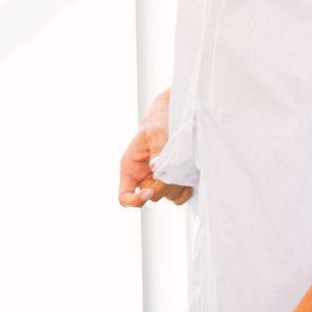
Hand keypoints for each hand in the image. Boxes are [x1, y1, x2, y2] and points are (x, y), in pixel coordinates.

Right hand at [118, 87, 195, 207]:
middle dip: (164, 185)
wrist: (174, 110)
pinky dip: (185, 188)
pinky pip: (180, 195)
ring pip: (168, 196)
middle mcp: (144, 177)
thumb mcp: (155, 130)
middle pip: (153, 197)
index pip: (125, 196)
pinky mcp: (174, 178)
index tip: (150, 191)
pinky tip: (187, 172)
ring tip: (180, 164)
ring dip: (177, 185)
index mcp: (131, 168)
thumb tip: (156, 167)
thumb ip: (157, 148)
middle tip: (173, 165)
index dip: (135, 201)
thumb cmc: (158, 118)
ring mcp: (159, 180)